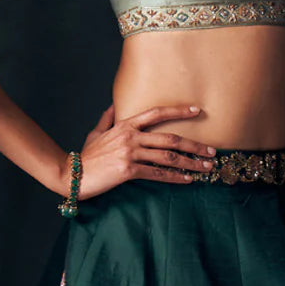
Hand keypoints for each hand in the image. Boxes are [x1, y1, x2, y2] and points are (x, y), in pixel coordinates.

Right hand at [69, 102, 217, 199]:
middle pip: (170, 137)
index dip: (179, 111)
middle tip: (211, 151)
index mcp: (125, 124)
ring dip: (190, 163)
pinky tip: (187, 180)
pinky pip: (158, 173)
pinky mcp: (128, 170)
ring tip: (205, 167)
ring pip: (168, 156)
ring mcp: (130, 153)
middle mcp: (130, 136)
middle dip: (195, 145)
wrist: (73, 175)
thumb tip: (113, 106)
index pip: (157, 113)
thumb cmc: (86, 156)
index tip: (198, 111)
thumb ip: (107, 118)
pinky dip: (175, 177)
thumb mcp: (96, 132)